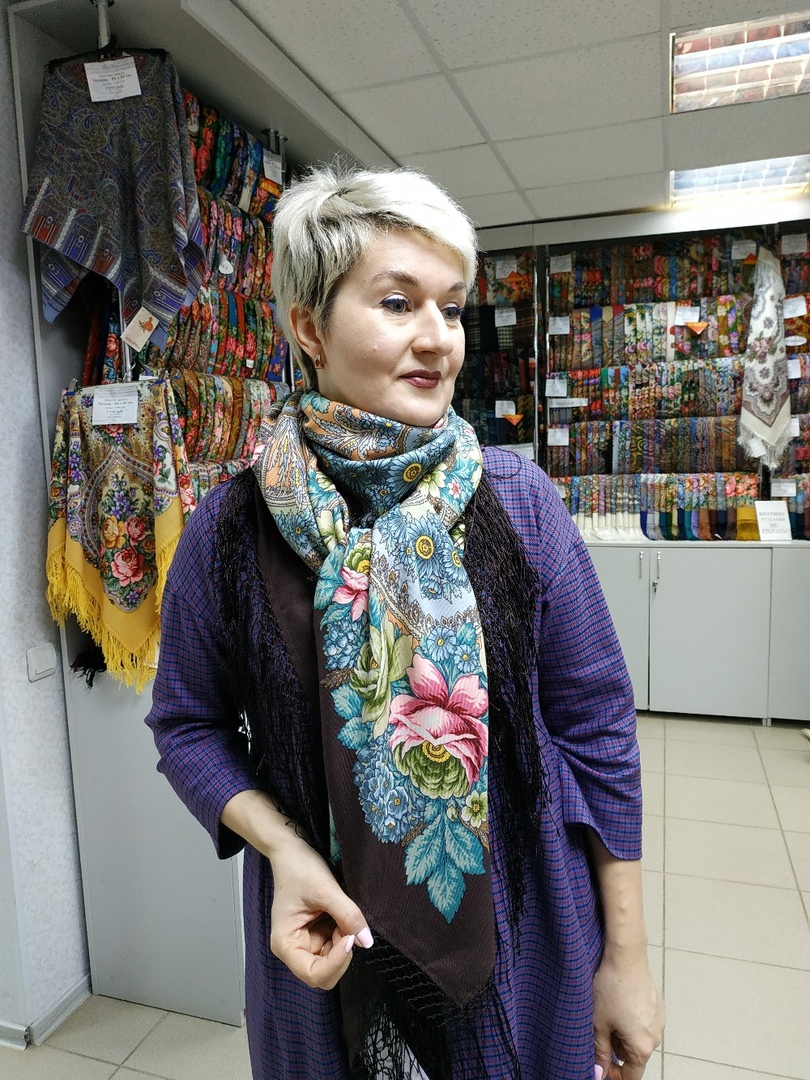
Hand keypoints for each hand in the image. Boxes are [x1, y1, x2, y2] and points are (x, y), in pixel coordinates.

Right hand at [269, 834, 372, 990]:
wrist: (291, 851)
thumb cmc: (299, 868)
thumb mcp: (326, 890)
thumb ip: (348, 916)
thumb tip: (367, 942)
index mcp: (285, 944)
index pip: (314, 974)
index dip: (336, 962)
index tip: (349, 936)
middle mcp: (293, 949)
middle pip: (323, 973)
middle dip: (340, 954)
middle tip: (347, 926)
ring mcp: (305, 942)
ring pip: (332, 961)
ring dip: (343, 942)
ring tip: (340, 914)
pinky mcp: (315, 934)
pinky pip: (334, 945)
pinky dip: (343, 934)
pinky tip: (339, 915)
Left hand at [592, 950, 663, 1079]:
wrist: (626, 956)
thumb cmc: (611, 988)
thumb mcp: (599, 1023)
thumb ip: (600, 1051)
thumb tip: (599, 1072)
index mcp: (642, 1047)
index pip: (631, 1076)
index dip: (614, 1074)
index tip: (599, 1064)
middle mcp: (655, 1037)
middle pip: (634, 1056)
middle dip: (615, 1049)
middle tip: (598, 1030)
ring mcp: (659, 1021)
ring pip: (638, 1038)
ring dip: (623, 1034)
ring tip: (607, 1012)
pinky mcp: (658, 1006)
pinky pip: (643, 1023)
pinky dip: (631, 1020)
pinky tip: (618, 1003)